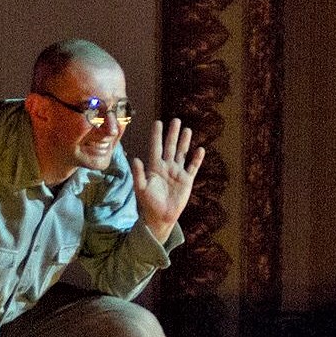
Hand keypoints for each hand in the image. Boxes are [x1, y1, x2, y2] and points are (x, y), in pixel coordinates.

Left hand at [130, 118, 204, 241]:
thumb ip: (138, 173)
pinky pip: (193, 167)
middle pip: (170, 146)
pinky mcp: (186, 180)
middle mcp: (166, 166)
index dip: (157, 135)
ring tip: (187, 129)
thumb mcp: (141, 188)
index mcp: (154, 167)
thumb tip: (135, 158)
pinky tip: (200, 149)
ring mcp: (177, 172)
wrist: (160, 216)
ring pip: (182, 153)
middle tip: (176, 120)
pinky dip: (196, 158)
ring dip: (184, 142)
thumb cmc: (148, 202)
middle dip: (173, 134)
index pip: (156, 147)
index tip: (158, 122)